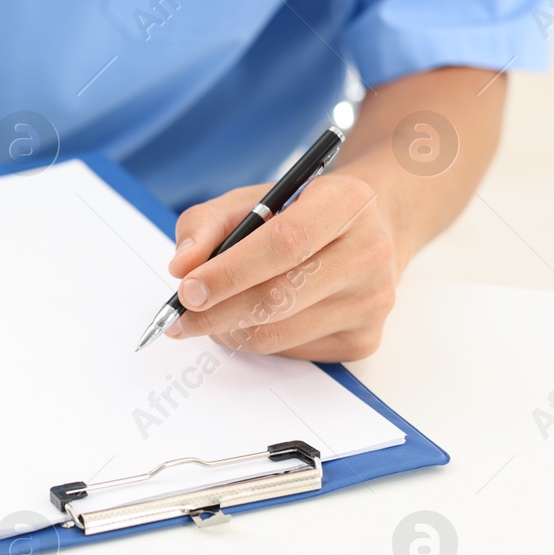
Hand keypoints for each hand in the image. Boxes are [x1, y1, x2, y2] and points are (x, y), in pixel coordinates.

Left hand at [164, 169, 399, 361]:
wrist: (367, 231)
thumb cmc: (299, 214)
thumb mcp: (250, 201)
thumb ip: (205, 225)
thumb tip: (182, 267)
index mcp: (345, 203)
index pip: (285, 244)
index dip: (230, 272)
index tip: (188, 290)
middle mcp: (369, 253)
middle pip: (280, 298)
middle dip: (217, 313)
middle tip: (181, 317)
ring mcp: (372, 302)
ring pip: (279, 335)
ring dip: (230, 330)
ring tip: (211, 316)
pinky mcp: (364, 339)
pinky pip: (291, 353)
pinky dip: (256, 341)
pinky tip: (253, 319)